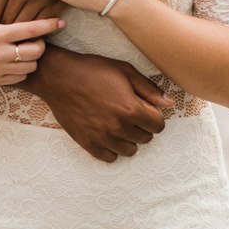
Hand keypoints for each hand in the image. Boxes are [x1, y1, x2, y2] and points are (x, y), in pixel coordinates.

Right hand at [0, 6, 64, 88]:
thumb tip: (11, 0)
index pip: (29, 29)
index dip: (48, 25)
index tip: (60, 22)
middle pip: (36, 51)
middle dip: (41, 45)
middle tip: (37, 41)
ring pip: (30, 67)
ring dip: (32, 59)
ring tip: (25, 52)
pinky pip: (20, 78)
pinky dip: (22, 71)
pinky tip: (16, 63)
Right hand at [34, 47, 173, 160]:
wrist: (58, 77)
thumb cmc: (92, 70)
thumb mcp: (125, 71)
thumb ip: (149, 89)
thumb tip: (169, 103)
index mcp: (131, 109)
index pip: (158, 125)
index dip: (154, 116)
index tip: (145, 109)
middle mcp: (118, 127)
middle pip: (146, 138)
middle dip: (142, 126)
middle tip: (130, 113)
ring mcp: (102, 138)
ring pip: (130, 150)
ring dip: (129, 139)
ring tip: (119, 124)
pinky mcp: (88, 143)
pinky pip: (110, 157)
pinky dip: (112, 149)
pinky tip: (107, 134)